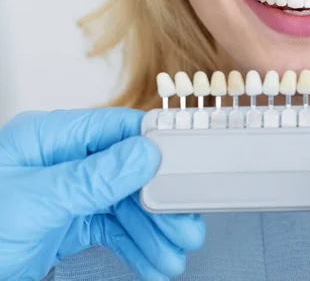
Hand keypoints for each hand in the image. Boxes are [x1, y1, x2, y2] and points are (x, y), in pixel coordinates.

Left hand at [0, 108, 204, 280]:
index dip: (157, 145)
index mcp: (50, 139)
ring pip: (125, 206)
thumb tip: (145, 153)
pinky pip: (112, 230)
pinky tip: (152, 262)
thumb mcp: (35, 202)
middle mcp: (63, 161)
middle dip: (160, 204)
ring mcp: (67, 193)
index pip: (117, 130)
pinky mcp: (68, 222)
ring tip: (174, 257)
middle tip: (187, 227)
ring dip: (153, 233)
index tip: (190, 163)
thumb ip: (93, 177)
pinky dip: (136, 247)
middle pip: (128, 173)